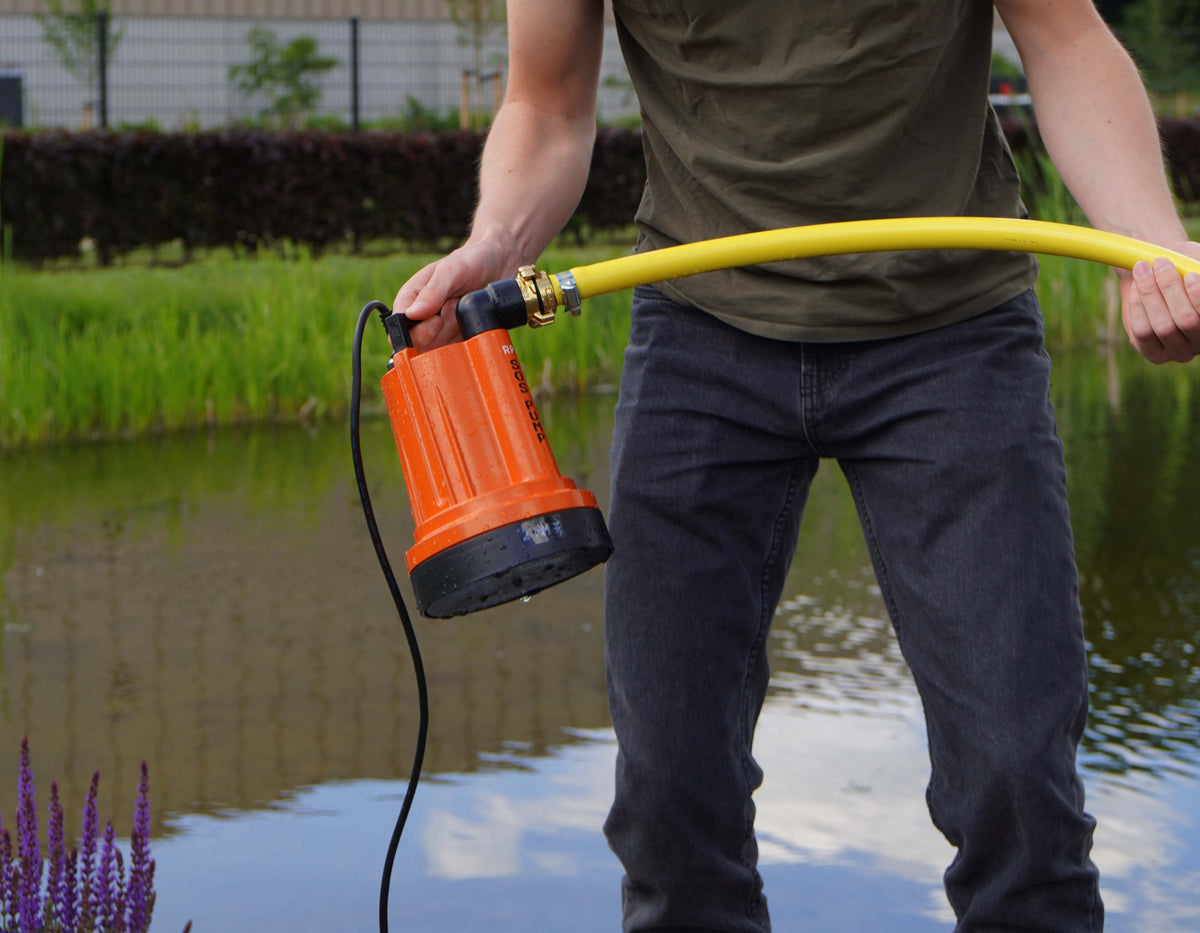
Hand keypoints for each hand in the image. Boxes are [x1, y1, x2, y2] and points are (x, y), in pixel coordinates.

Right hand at [393, 235, 520, 351]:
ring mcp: (441, 330)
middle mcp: (422, 317)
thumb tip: (412, 315)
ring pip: (439, 350)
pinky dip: (467, 341)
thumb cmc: (471, 260)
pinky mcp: (458, 338)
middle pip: (420, 345)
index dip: (418, 331)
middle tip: (454, 308)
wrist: (501, 264)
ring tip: (463, 309)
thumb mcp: (450, 270)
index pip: (399, 329)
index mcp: (411, 299)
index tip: (436, 319)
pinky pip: (458, 352)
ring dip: (455, 333)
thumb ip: (432, 292)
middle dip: (441, 331)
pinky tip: (472, 322)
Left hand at [1118, 242, 1199, 362]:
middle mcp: (1199, 342)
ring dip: (1151, 294)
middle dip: (1171, 288)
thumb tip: (1197, 276)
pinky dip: (1138, 306)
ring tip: (1143, 268)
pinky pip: (1142, 331)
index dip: (1199, 296)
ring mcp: (1175, 350)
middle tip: (1160, 263)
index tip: (1190, 275)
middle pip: (1186, 321)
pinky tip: (1136, 286)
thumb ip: (1199, 270)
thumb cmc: (1186, 267)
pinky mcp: (1151, 351)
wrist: (1156, 273)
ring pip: (1163, 327)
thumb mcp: (1197, 264)